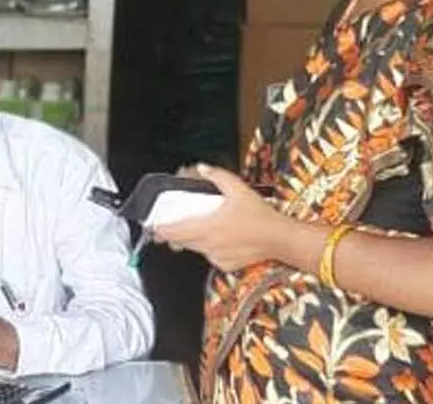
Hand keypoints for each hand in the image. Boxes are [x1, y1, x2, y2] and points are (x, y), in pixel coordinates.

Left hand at [151, 163, 290, 271]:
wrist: (279, 239)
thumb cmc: (260, 215)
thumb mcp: (238, 188)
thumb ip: (217, 176)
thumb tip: (201, 168)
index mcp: (207, 226)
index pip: (173, 232)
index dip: (159, 230)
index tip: (152, 226)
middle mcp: (208, 244)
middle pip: (180, 242)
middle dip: (171, 235)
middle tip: (167, 227)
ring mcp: (216, 256)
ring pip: (194, 249)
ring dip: (191, 240)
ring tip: (197, 228)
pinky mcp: (225, 265)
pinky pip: (210, 256)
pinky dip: (209, 248)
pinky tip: (220, 238)